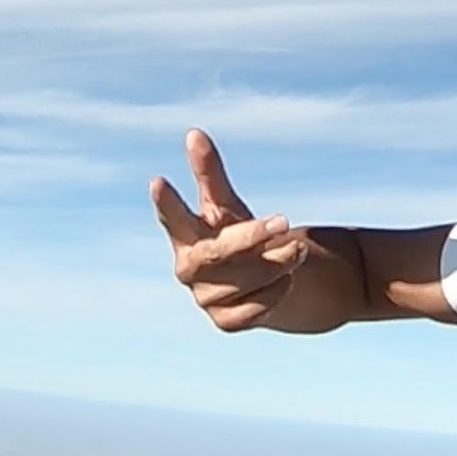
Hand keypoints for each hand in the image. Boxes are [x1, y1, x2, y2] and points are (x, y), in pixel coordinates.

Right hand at [149, 131, 308, 332]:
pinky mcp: (225, 321)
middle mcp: (188, 268)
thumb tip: (193, 134)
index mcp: (184, 236)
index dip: (166, 203)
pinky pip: (253, 306)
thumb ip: (210, 174)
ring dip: (275, 263)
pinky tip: (286, 280)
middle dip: (250, 237)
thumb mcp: (228, 205)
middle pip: (216, 253)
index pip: (172, 217)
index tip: (159, 181)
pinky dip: (275, 292)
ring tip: (298, 250)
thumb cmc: (243, 237)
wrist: (271, 281)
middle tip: (284, 220)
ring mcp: (204, 297)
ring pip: (242, 280)